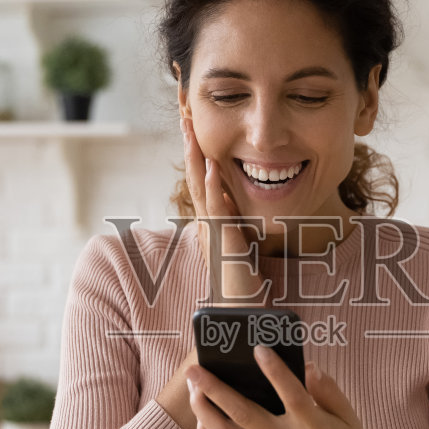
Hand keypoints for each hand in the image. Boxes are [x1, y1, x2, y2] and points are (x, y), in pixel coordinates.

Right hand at [180, 115, 267, 305]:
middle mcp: (206, 223)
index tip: (194, 129)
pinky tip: (210, 166)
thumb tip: (233, 204)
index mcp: (211, 221)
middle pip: (194, 177)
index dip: (196, 154)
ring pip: (199, 187)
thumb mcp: (240, 244)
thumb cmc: (243, 283)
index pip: (200, 181)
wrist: (240, 311)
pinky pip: (215, 208)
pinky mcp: (223, 240)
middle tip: (186, 117)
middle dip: (190, 147)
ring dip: (195, 157)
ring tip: (191, 131)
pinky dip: (212, 185)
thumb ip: (234, 223)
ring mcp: (212, 230)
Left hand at [186, 344, 381, 428]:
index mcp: (313, 426)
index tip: (258, 349)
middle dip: (214, 389)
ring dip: (203, 410)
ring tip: (193, 388)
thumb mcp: (347, 413)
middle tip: (195, 369)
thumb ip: (328, 388)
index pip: (291, 394)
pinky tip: (201, 416)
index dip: (274, 370)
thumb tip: (307, 367)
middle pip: (243, 414)